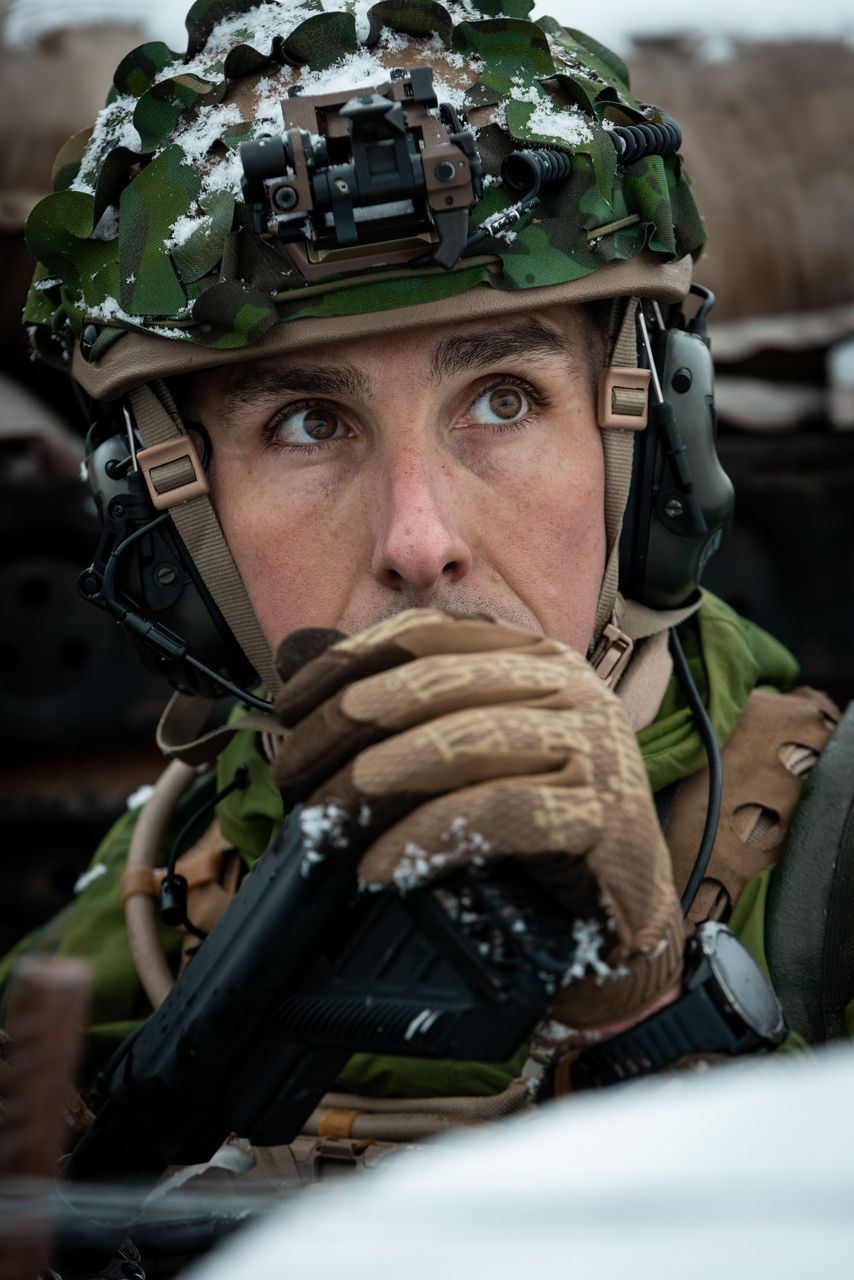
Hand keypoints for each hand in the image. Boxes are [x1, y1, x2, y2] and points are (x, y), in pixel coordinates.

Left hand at [271, 609, 682, 1032]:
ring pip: (462, 742)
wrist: (619, 917)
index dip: (344, 664)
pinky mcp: (602, 813)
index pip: (424, 636)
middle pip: (433, 684)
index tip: (285, 708)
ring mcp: (593, 744)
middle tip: (292, 779)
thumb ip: (394, 704)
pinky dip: (425, 838)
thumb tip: (298, 655)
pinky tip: (377, 865)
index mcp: (532, 655)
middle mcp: (568, 684)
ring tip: (324, 821)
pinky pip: (497, 813)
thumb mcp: (459, 752)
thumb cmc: (530, 831)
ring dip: (375, 783)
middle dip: (344, 728)